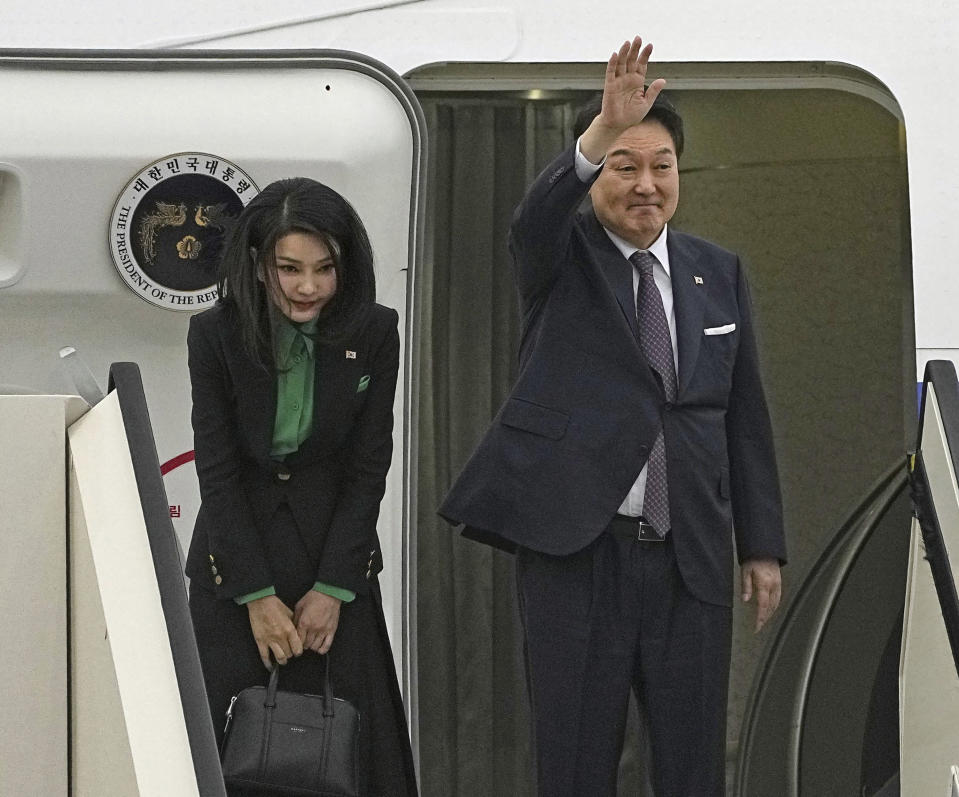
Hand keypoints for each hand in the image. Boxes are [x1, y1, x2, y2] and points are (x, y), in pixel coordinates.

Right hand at [247, 595, 303, 668]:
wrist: (261, 602)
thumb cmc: (275, 605)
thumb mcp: (290, 614)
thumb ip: (295, 625)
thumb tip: (299, 634)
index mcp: (289, 629)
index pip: (298, 648)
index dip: (299, 652)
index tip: (298, 652)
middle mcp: (281, 637)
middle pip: (289, 653)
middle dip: (291, 654)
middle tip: (290, 653)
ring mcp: (270, 640)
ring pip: (279, 657)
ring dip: (282, 661)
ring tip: (283, 660)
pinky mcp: (260, 641)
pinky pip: (264, 656)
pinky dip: (267, 663)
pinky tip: (270, 666)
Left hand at [294, 590, 341, 654]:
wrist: (329, 593)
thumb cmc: (314, 597)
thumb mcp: (299, 606)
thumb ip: (295, 618)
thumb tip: (292, 628)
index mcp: (304, 622)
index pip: (297, 640)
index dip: (295, 643)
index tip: (295, 643)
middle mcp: (313, 628)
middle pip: (306, 645)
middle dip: (303, 645)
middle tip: (302, 642)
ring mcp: (323, 630)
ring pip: (315, 647)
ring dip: (311, 646)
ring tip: (310, 643)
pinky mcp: (331, 630)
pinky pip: (327, 645)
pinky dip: (322, 650)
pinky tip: (319, 648)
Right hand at [581, 36, 665, 161]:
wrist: (618, 125)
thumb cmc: (631, 116)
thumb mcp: (646, 103)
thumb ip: (653, 91)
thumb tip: (663, 80)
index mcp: (637, 81)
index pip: (642, 64)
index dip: (645, 55)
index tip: (650, 45)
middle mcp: (628, 78)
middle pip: (631, 60)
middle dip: (635, 49)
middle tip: (638, 38)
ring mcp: (618, 81)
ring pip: (621, 63)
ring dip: (624, 53)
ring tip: (628, 42)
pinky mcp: (610, 85)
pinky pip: (611, 72)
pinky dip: (613, 63)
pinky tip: (616, 54)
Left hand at [741, 558, 781, 632]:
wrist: (765, 548)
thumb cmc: (753, 558)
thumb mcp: (745, 571)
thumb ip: (746, 586)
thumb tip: (745, 600)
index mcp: (764, 584)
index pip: (762, 606)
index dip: (760, 618)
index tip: (756, 627)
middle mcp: (773, 586)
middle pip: (771, 607)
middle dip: (765, 618)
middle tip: (759, 626)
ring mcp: (778, 584)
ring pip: (776, 604)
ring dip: (770, 613)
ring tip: (764, 620)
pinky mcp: (779, 582)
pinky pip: (778, 598)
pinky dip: (775, 606)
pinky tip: (771, 608)